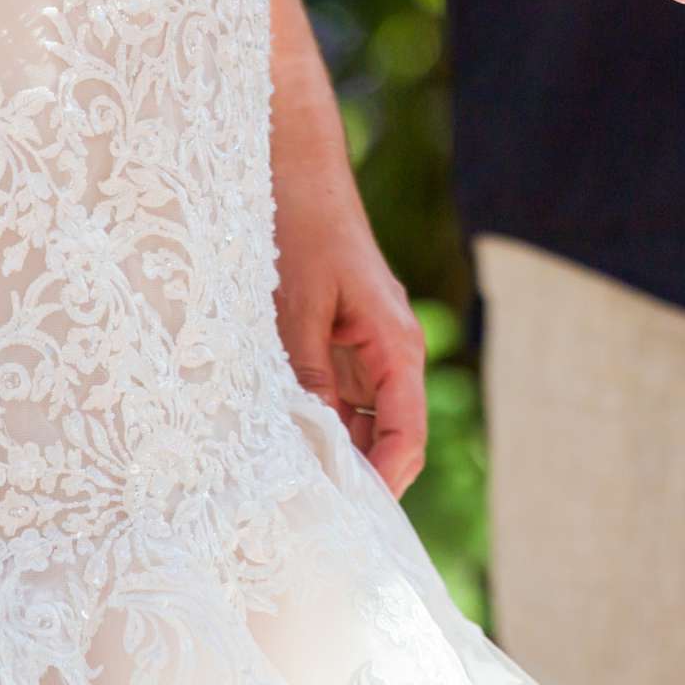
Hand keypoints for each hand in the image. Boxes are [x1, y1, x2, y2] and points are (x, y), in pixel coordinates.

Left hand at [274, 151, 428, 496]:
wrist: (295, 163)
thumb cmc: (299, 229)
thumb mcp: (295, 311)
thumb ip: (309, 381)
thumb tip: (312, 449)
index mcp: (396, 345)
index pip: (405, 436)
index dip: (382, 484)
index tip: (345, 521)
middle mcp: (390, 349)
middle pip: (388, 434)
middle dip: (357, 475)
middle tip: (307, 516)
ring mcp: (367, 342)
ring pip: (361, 416)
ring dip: (333, 447)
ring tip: (287, 485)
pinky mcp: (342, 332)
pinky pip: (339, 391)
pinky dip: (317, 416)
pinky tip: (278, 434)